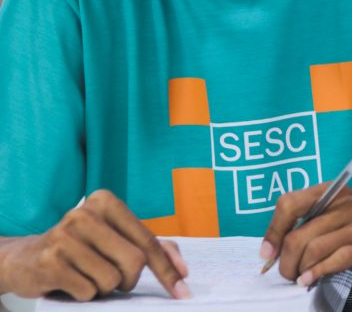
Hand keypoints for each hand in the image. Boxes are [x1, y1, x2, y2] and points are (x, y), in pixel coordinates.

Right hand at [0, 190, 188, 300]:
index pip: (148, 240)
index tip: (182, 289)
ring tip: (87, 276)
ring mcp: (64, 236)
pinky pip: (87, 292)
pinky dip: (85, 295)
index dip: (167, 269)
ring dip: (104, 288)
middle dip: (130, 280)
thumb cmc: (80, 247)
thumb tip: (182, 268)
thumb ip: (148, 245)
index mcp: (106, 201)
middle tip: (115, 280)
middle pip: (134, 261)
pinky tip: (70, 282)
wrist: (24, 258)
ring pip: (111, 279)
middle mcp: (84, 213)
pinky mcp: (49, 261)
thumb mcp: (113, 237)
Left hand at [261, 182, 351, 283]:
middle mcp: (347, 202)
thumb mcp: (341, 217)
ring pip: (314, 248)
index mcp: (334, 191)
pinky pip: (336, 260)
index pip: (290, 203)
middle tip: (286, 273)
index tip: (268, 253)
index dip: (274, 230)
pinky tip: (311, 279)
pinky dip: (317, 273)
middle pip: (300, 233)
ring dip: (300, 269)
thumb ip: (313, 225)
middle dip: (285, 260)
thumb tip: (276, 247)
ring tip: (299, 278)